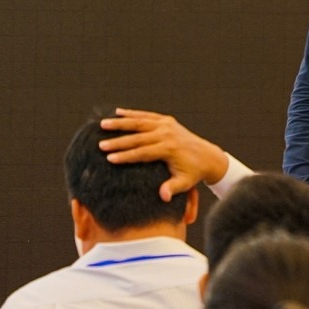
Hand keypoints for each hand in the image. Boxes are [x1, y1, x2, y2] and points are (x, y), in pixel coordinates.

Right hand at [98, 109, 229, 200]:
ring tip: (102, 124)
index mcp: (169, 149)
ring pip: (139, 122)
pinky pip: (147, 116)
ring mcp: (167, 125)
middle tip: (101, 144)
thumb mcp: (184, 183)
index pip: (142, 153)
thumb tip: (164, 197)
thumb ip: (173, 188)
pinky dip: (132, 113)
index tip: (110, 159)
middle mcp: (167, 134)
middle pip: (138, 137)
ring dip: (120, 123)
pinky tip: (117, 112)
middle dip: (118, 141)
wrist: (207, 157)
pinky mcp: (167, 120)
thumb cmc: (193, 173)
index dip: (126, 156)